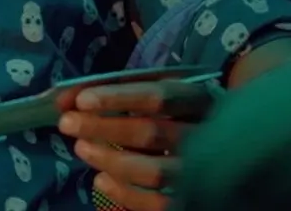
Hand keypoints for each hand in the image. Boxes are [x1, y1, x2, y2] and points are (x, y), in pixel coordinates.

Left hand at [56, 78, 217, 210]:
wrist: (224, 145)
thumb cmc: (178, 111)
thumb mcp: (158, 90)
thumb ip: (118, 90)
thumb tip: (65, 97)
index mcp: (199, 99)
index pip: (159, 96)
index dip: (119, 98)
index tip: (82, 100)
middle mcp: (206, 134)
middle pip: (151, 133)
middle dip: (104, 127)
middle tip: (68, 124)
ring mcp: (201, 169)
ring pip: (154, 172)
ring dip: (111, 159)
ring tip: (82, 149)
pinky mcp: (191, 196)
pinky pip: (157, 203)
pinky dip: (124, 193)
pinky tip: (101, 181)